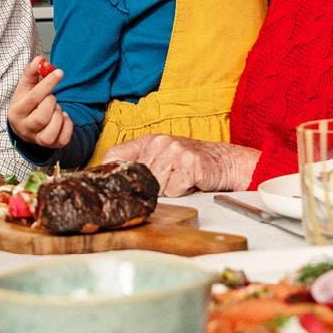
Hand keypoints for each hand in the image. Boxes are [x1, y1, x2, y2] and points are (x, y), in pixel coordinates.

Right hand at [7, 56, 71, 147]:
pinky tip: (63, 118)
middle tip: (51, 98)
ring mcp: (37, 139)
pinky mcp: (50, 145)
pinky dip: (67, 126)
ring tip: (55, 109)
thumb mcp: (25, 87)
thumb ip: (31, 73)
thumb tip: (40, 59)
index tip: (59, 72)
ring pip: (51, 132)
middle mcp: (24, 128)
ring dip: (58, 116)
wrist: (25, 126)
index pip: (33, 98)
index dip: (48, 84)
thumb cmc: (26, 103)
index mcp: (16, 112)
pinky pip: (63, 139)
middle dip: (51, 103)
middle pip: (41, 118)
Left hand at [102, 134, 259, 196]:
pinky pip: (174, 190)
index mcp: (148, 141)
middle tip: (167, 181)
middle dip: (149, 187)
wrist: (225, 161)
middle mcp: (158, 142)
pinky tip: (190, 182)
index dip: (108, 172)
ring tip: (180, 180)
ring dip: (168, 191)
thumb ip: (141, 165)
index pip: (114, 154)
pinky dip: (182, 192)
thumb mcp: (162, 157)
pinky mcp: (188, 164)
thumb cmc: (192, 163)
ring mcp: (173, 151)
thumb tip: (113, 183)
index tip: (108, 186)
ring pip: (155, 186)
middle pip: (137, 177)